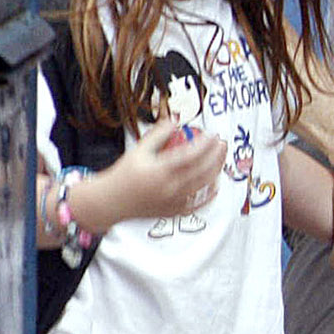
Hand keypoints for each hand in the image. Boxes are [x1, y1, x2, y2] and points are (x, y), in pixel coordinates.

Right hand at [113, 118, 229, 220]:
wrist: (111, 201)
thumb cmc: (123, 174)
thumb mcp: (138, 150)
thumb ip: (158, 134)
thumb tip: (175, 120)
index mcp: (159, 170)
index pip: (190, 155)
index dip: (205, 144)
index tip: (213, 134)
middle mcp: (169, 187)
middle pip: (202, 170)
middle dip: (216, 155)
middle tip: (222, 143)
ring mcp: (173, 202)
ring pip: (203, 186)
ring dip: (216, 170)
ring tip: (220, 158)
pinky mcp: (173, 212)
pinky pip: (197, 204)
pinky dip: (209, 194)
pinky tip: (215, 185)